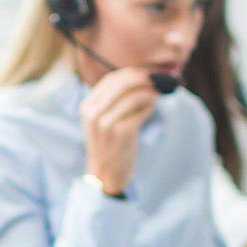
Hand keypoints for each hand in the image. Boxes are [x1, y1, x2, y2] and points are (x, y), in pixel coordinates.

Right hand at [79, 69, 161, 194]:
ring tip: (159, 93)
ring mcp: (106, 123)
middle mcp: (94, 113)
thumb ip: (113, 100)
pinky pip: (141, 113)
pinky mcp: (121, 133)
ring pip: (133, 97)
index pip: (111, 79)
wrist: (105, 173)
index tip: (147, 72)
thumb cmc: (108, 144)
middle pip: (123, 84)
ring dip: (150, 92)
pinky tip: (151, 110)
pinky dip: (149, 108)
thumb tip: (140, 78)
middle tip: (159, 79)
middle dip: (144, 79)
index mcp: (87, 106)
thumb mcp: (101, 120)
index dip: (132, 73)